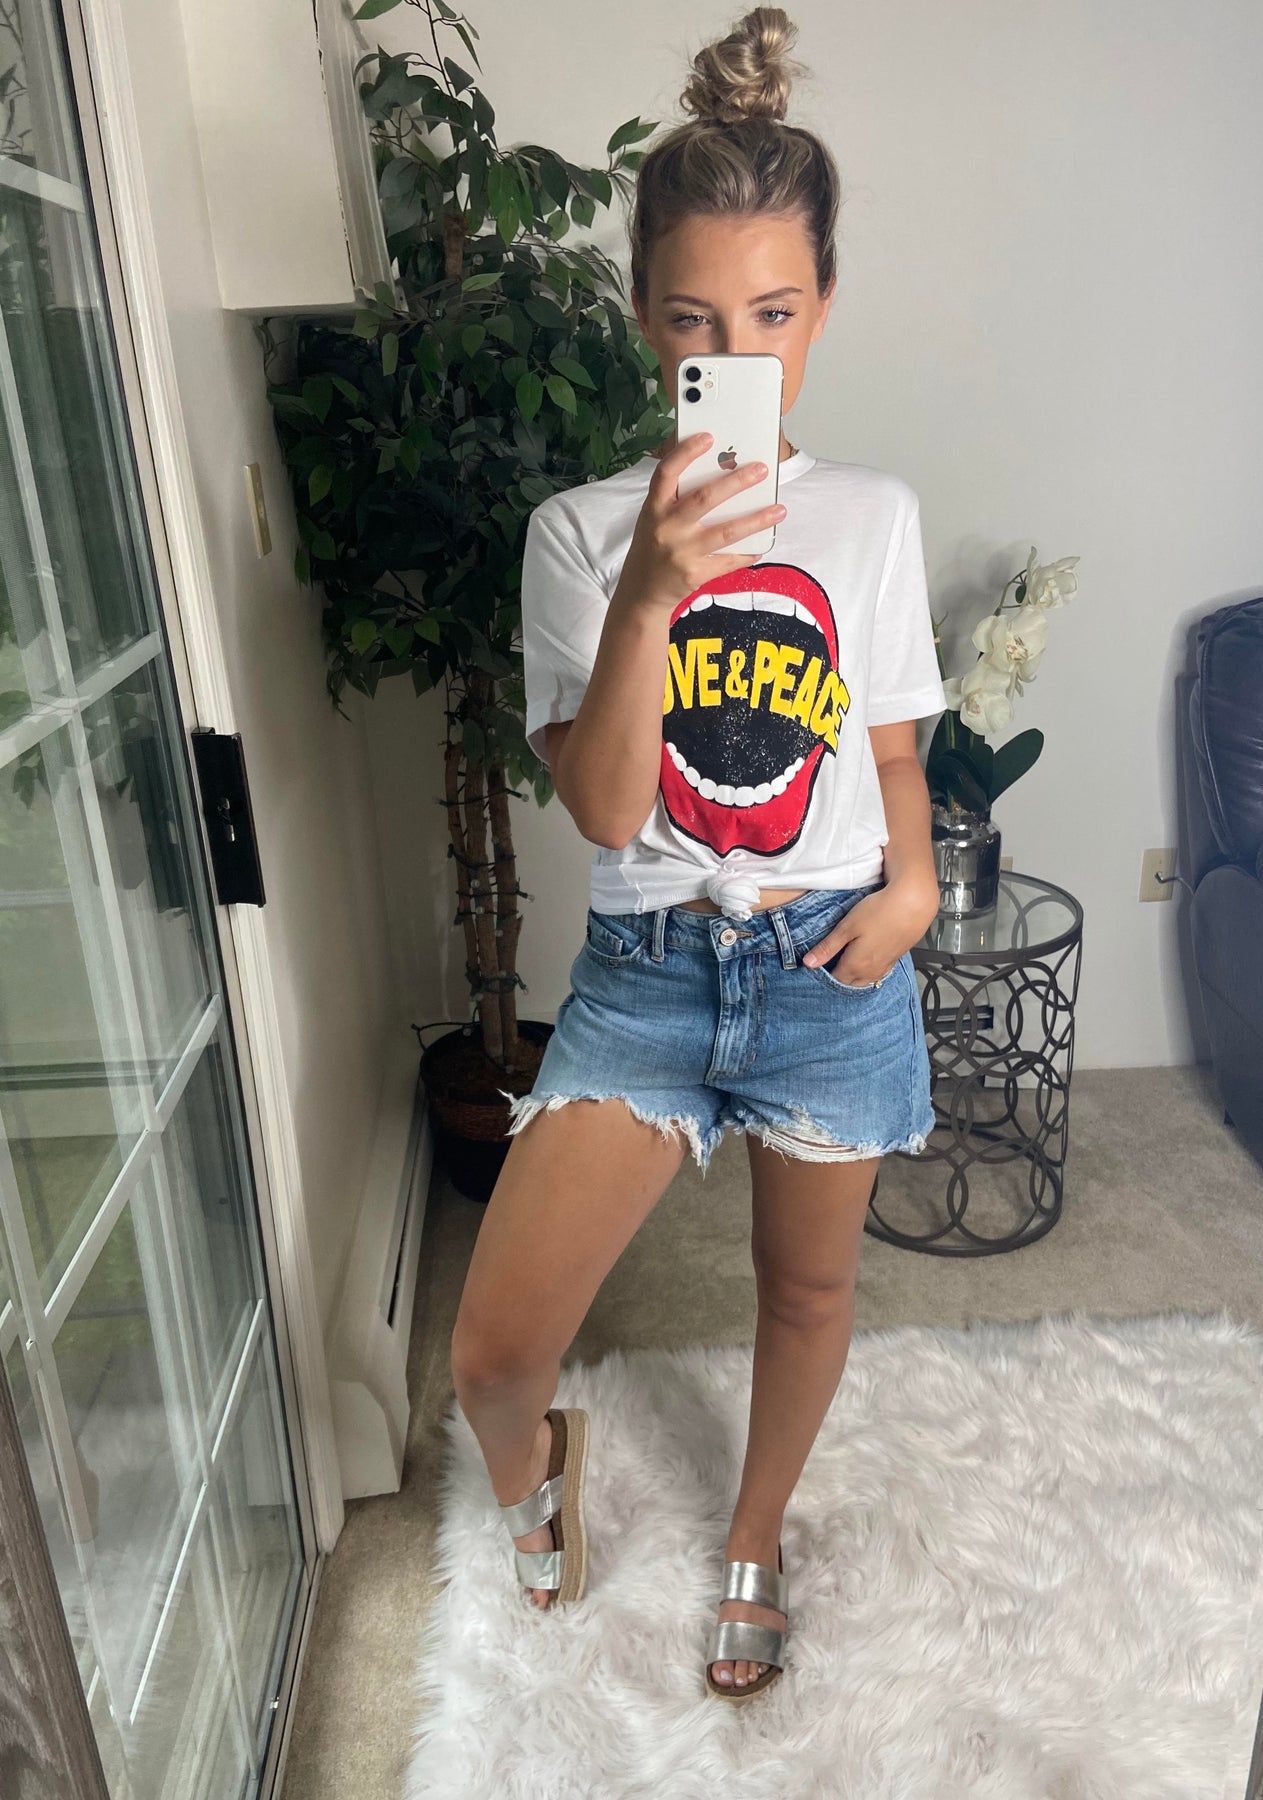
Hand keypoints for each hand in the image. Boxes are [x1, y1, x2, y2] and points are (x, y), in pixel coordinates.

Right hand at [612, 431, 787, 614]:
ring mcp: (681, 553)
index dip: (686, 453)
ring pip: (725, 532)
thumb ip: (677, 498)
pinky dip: (748, 552)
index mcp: (654, 508)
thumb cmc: (653, 545)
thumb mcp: (654, 517)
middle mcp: (666, 528)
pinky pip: (729, 561)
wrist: (642, 591)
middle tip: (761, 470)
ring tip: (779, 510)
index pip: (666, 473)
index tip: (709, 437)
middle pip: (704, 499)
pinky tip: (762, 544)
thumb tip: (720, 472)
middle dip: (736, 482)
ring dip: (756, 520)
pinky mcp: (695, 574)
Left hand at [802, 878, 939, 984]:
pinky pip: (878, 972)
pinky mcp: (895, 958)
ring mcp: (885, 966)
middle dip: (839, 977)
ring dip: (854, 976)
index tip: (817, 966)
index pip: (834, 980)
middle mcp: (871, 970)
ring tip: (847, 964)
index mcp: (856, 965)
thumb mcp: (847, 927)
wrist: (913, 904)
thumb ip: (828, 947)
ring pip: (865, 980)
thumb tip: (809, 962)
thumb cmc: (880, 912)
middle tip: (830, 965)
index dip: (824, 974)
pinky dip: (869, 970)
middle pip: (850, 983)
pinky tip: (867, 960)